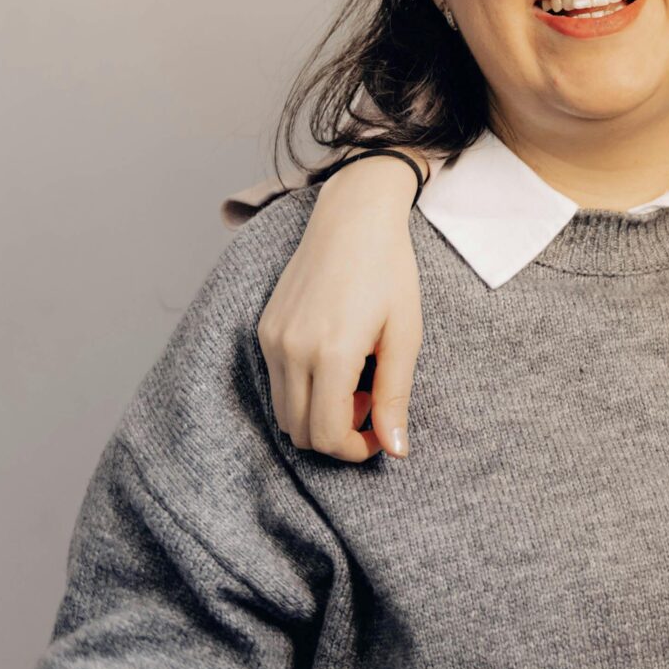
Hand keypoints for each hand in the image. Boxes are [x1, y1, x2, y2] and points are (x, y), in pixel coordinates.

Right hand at [259, 153, 427, 460]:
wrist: (353, 218)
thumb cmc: (389, 272)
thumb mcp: (405, 335)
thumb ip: (395, 396)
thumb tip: (395, 450)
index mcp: (329, 352)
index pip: (326, 435)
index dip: (355, 449)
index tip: (381, 434)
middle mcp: (290, 349)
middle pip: (301, 432)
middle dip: (337, 435)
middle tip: (372, 404)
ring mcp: (271, 339)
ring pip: (284, 413)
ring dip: (319, 415)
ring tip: (356, 381)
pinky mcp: (264, 329)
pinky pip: (277, 384)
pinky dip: (304, 392)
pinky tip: (336, 362)